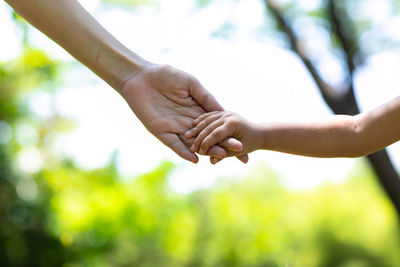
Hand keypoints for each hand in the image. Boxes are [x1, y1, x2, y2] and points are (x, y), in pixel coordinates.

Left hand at [120, 64, 248, 162]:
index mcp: (196, 110)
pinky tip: (196, 159)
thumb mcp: (191, 84)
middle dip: (223, 144)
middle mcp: (187, 122)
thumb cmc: (166, 75)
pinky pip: (174, 144)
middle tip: (239, 151)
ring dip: (207, 150)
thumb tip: (224, 110)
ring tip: (221, 157)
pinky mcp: (161, 132)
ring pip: (194, 143)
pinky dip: (184, 152)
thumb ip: (206, 98)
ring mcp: (174, 128)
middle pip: (208, 137)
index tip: (244, 141)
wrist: (141, 76)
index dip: (229, 134)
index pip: (215, 126)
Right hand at [185, 111, 259, 162]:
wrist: (260, 133)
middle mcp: (229, 116)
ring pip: (208, 119)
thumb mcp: (238, 151)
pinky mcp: (224, 112)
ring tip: (187, 136)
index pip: (214, 134)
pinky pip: (210, 114)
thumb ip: (224, 154)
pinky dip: (202, 119)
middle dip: (198, 137)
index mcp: (233, 124)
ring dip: (197, 127)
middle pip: (209, 126)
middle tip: (190, 147)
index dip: (205, 144)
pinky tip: (193, 125)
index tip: (197, 152)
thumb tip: (212, 162)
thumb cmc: (251, 144)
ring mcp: (226, 112)